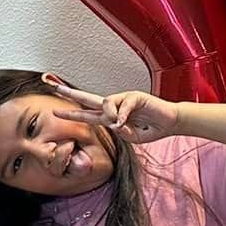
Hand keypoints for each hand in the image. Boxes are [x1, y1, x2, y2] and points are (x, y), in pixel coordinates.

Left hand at [45, 77, 180, 144]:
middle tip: (55, 87)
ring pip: (104, 103)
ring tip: (119, 124)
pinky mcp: (134, 96)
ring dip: (108, 115)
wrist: (170, 123)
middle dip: (70, 93)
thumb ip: (120, 132)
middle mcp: (114, 106)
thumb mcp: (132, 138)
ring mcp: (123, 99)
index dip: (71, 113)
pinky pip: (122, 105)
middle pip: (87, 98)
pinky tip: (124, 122)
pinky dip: (122, 115)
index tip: (55, 111)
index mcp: (111, 116)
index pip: (87, 113)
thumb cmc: (151, 130)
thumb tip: (114, 123)